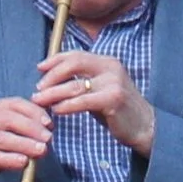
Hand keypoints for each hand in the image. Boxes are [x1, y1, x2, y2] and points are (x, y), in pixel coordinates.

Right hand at [0, 96, 51, 181]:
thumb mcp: (7, 135)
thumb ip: (23, 127)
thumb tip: (48, 126)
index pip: (15, 103)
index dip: (35, 112)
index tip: (50, 124)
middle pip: (9, 119)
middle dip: (32, 128)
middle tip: (48, 139)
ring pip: (3, 138)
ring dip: (26, 144)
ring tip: (42, 151)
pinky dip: (11, 159)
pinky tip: (24, 163)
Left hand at [34, 51, 156, 156]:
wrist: (145, 126)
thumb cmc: (117, 109)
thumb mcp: (99, 89)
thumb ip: (81, 80)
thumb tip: (52, 79)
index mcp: (106, 62)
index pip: (75, 54)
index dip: (54, 60)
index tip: (39, 68)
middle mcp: (110, 68)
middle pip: (73, 63)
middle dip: (51, 75)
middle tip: (37, 88)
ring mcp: (113, 82)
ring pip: (74, 84)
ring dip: (52, 93)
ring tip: (39, 100)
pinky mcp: (114, 99)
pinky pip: (83, 101)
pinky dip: (66, 105)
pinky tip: (56, 110)